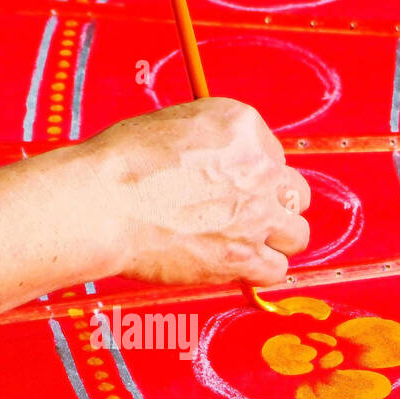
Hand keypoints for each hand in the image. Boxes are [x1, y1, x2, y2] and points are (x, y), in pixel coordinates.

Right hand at [83, 97, 311, 285]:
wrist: (103, 204)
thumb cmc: (120, 165)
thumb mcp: (172, 126)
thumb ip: (208, 145)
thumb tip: (213, 164)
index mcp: (243, 126)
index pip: (272, 153)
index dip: (251, 174)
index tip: (231, 187)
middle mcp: (260, 167)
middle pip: (294, 191)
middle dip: (273, 205)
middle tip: (245, 216)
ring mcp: (256, 214)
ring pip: (296, 235)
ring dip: (275, 241)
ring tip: (246, 245)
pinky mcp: (243, 256)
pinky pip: (276, 271)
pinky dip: (260, 272)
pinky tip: (239, 268)